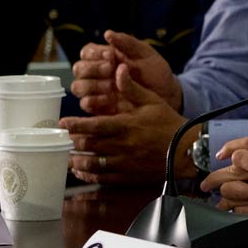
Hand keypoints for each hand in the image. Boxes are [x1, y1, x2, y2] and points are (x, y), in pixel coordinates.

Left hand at [61, 65, 189, 183]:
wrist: (187, 149)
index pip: (93, 125)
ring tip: (66, 158)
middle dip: (71, 142)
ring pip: (92, 163)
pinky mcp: (129, 176)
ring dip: (76, 161)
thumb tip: (118, 69)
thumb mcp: (152, 101)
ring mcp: (125, 162)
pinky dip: (89, 175)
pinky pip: (103, 177)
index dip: (74, 125)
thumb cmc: (169, 123)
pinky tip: (82, 172)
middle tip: (60, 139)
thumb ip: (131, 88)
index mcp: (126, 125)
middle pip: (88, 145)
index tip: (62, 123)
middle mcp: (123, 145)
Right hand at [71, 31, 181, 114]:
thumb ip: (128, 43)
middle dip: (92, 68)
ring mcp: (97, 91)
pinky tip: (109, 99)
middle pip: (79, 68)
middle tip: (110, 69)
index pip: (87, 51)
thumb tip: (108, 33)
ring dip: (91, 85)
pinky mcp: (99, 107)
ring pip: (78, 86)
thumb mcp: (146, 54)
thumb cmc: (155, 72)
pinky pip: (85, 104)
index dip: (95, 53)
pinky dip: (93, 101)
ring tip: (111, 86)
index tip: (111, 55)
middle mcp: (96, 74)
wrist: (168, 95)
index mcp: (105, 57)